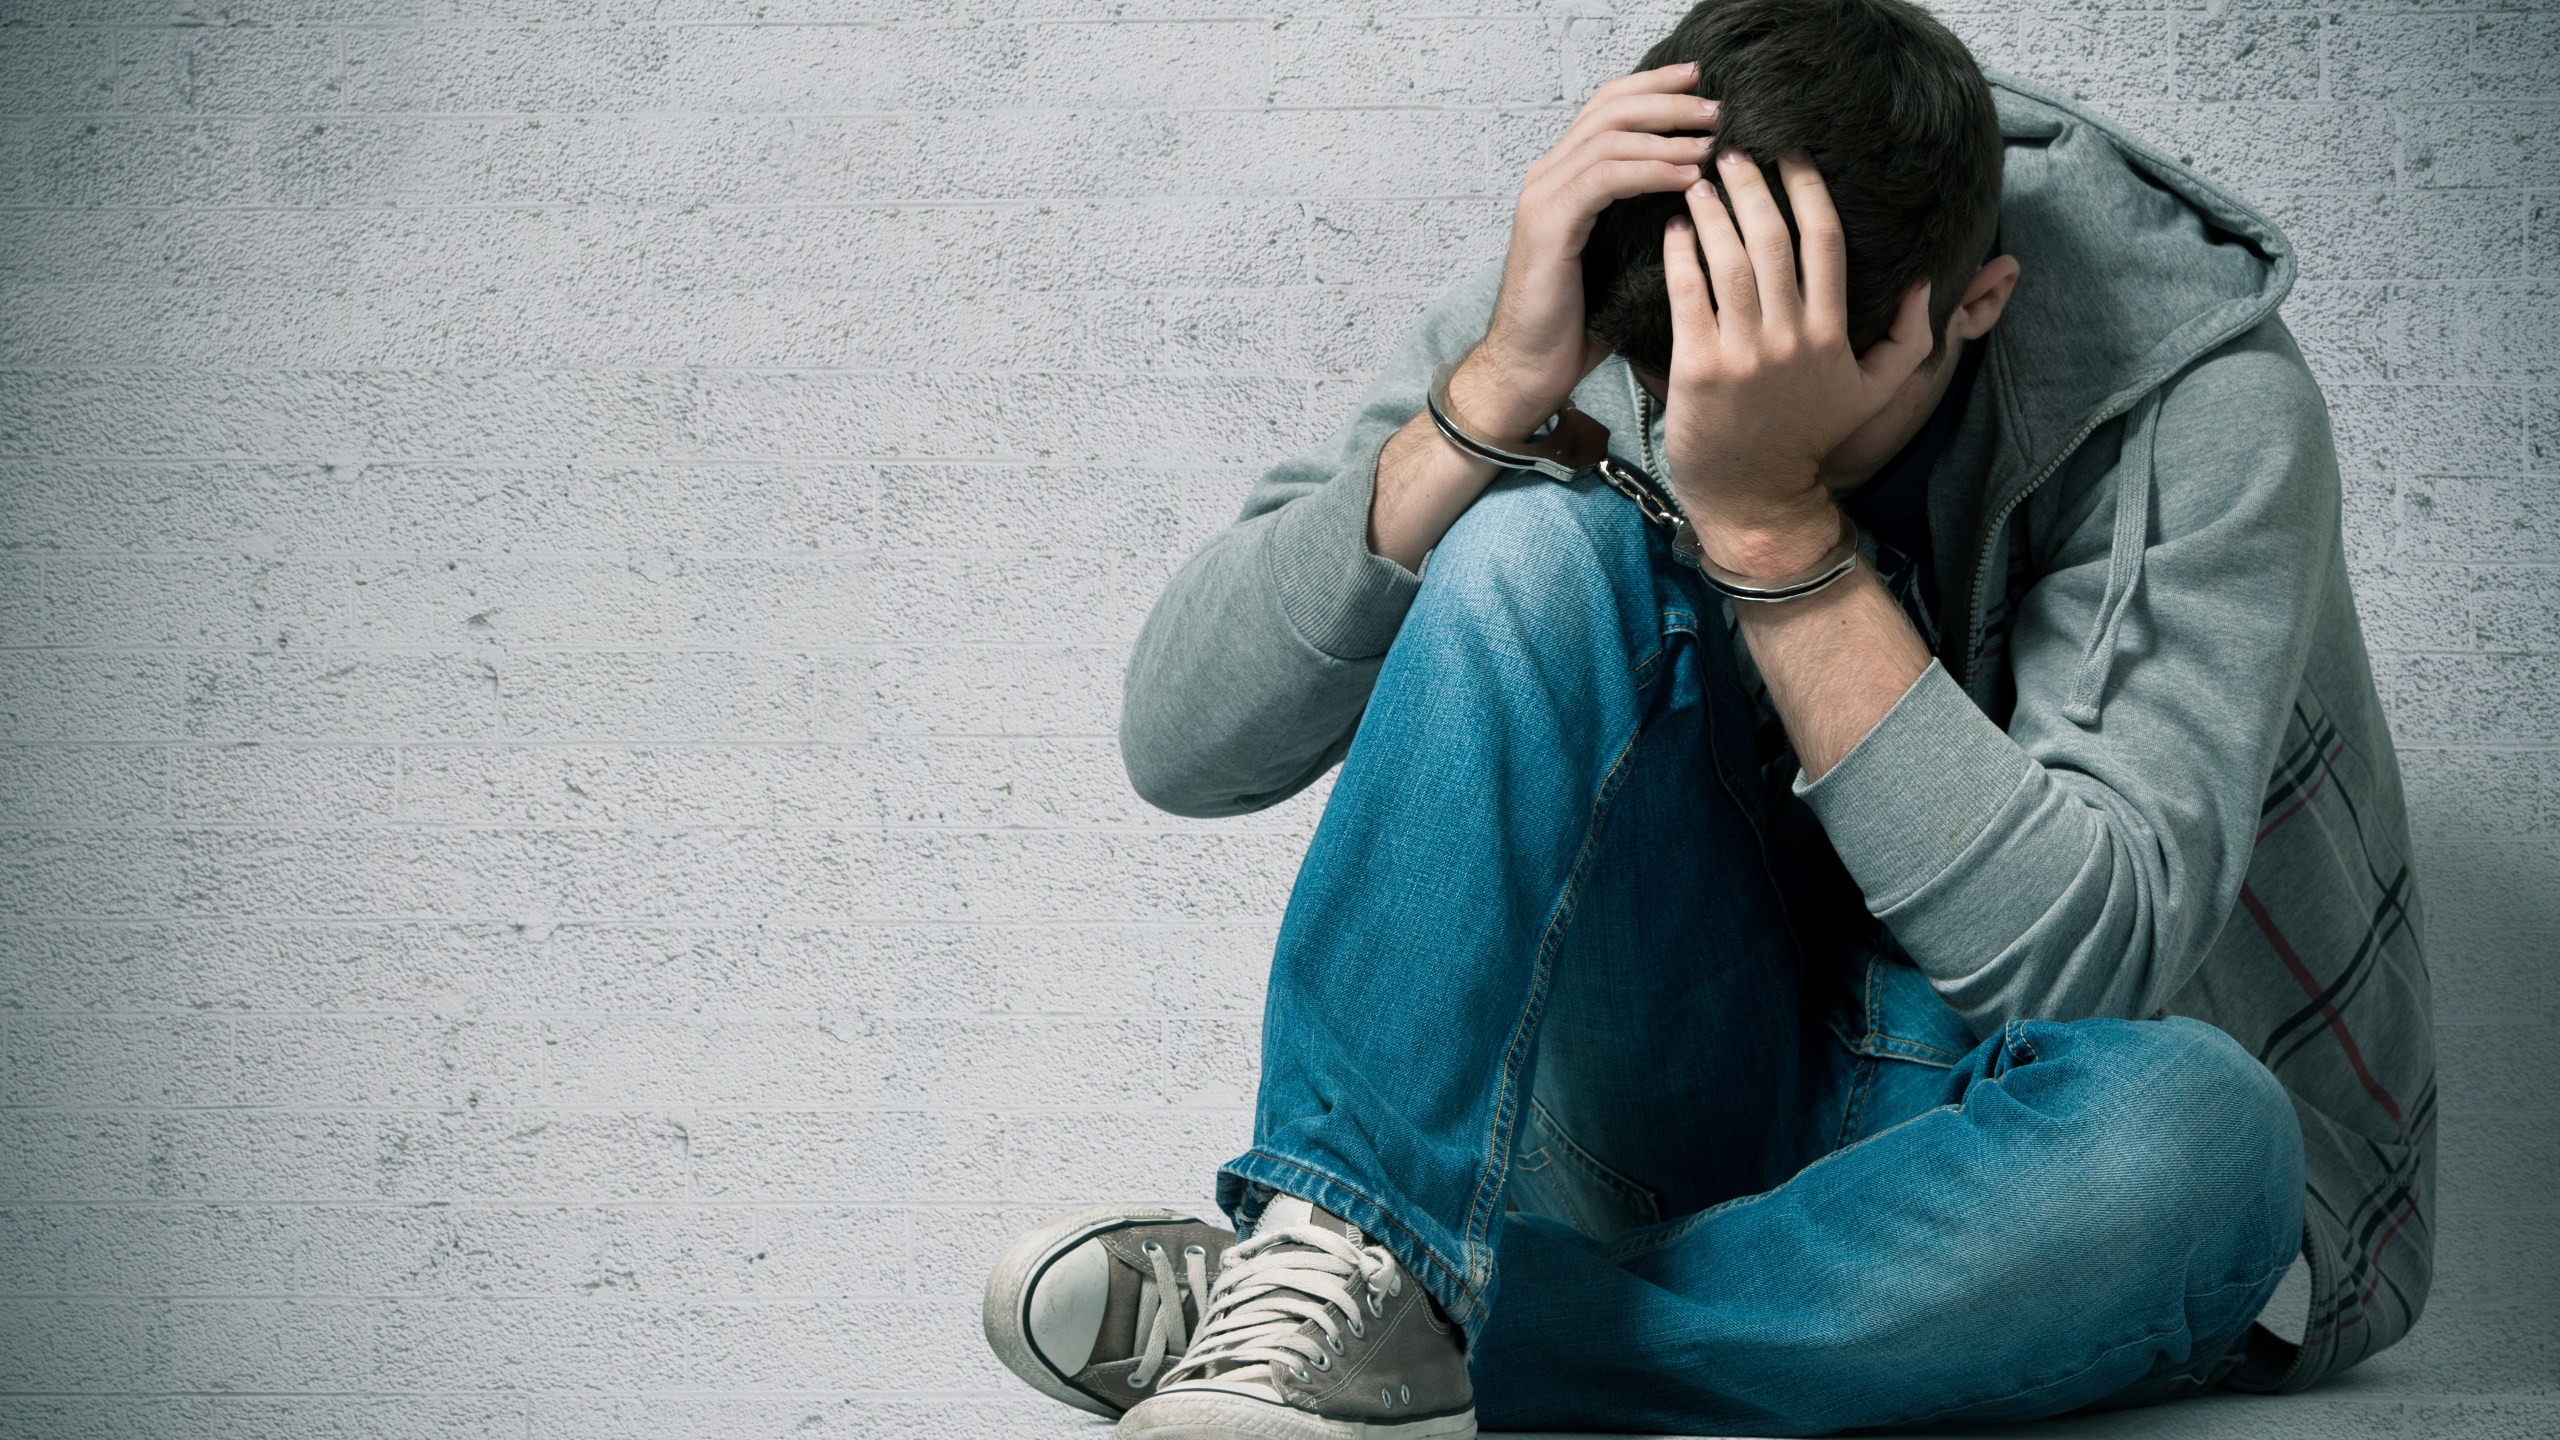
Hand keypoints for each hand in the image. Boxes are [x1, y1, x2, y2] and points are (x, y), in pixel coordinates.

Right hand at [1457, 63, 1719, 439]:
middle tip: (1718, 108)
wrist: (1529, 369)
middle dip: (1669, 101)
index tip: (1702, 83)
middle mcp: (1548, 176)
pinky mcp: (1548, 224)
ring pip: (1610, 136)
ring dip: (1668, 134)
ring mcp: (1544, 197)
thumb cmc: (1577, 324)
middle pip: (1610, 108)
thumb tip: (1705, 192)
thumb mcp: (1621, 257)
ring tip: (1711, 140)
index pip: (1608, 107)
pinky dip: (1651, 171)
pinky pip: (1605, 177)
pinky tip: (1688, 177)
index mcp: (1564, 178)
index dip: (1655, 87)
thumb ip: (1646, 218)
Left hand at [1659, 149, 1934, 578]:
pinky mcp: (1699, 369)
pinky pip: (1687, 296)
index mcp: (1832, 333)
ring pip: (1729, 261)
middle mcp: (1790, 337)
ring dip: (1713, 213)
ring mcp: (1744, 353)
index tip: (1790, 157)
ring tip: (1698, 181)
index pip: (1825, 242)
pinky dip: (1679, 257)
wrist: (1756, 500)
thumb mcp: (1872, 396)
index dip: (1807, 190)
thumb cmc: (1808, 441)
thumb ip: (1910, 341)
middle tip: (1733, 152)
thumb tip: (1927, 285)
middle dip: (1752, 187)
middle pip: (1773, 240)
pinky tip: (1674, 229)